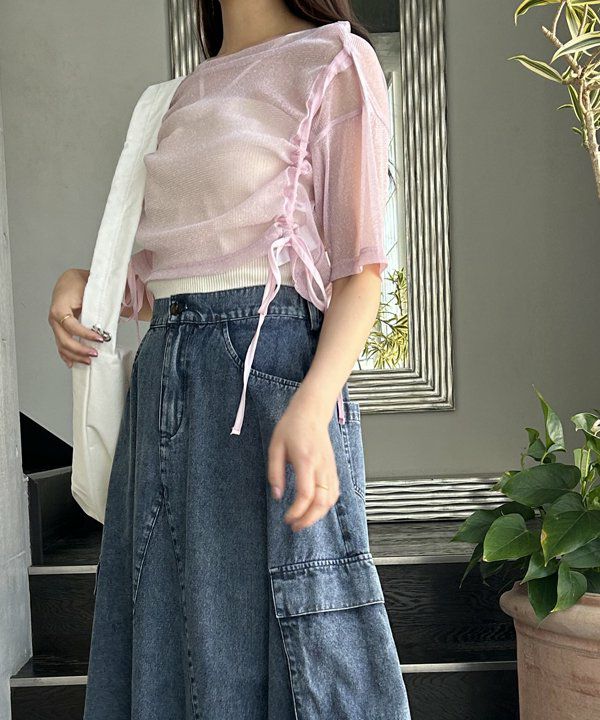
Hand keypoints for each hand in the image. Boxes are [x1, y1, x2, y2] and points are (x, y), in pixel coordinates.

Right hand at [48, 268, 104, 366]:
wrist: (69, 279)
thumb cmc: (79, 283)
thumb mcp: (90, 290)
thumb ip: (101, 302)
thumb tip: (122, 310)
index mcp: (60, 307)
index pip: (72, 326)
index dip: (85, 334)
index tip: (100, 338)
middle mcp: (55, 318)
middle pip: (64, 340)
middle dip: (80, 350)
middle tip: (95, 354)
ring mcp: (55, 325)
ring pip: (62, 346)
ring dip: (75, 355)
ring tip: (89, 361)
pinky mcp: (59, 329)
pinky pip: (61, 345)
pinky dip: (67, 355)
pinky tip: (73, 363)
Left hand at [268, 389, 338, 531]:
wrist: (311, 412)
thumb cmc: (292, 426)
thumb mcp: (275, 446)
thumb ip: (275, 472)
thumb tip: (277, 495)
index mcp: (306, 460)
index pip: (306, 494)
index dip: (297, 511)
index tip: (287, 518)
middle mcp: (321, 466)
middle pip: (322, 502)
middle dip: (309, 519)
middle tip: (295, 526)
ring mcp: (330, 468)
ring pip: (331, 499)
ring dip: (319, 515)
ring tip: (304, 520)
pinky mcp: (333, 468)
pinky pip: (335, 492)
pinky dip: (326, 505)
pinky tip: (315, 508)